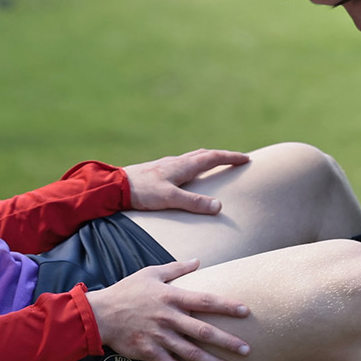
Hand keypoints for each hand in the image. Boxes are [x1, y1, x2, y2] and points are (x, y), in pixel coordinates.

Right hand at [86, 259, 250, 360]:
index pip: (205, 301)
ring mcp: (160, 337)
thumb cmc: (126, 291)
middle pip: (204, 331)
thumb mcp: (150, 273)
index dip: (227, 306)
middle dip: (227, 341)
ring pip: (192, 353)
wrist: (99, 314)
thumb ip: (176, 268)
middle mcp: (168, 318)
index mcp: (171, 297)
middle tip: (247, 349)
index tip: (246, 311)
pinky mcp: (150, 353)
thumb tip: (197, 260)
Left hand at [123, 148, 249, 213]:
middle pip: (204, 154)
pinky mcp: (158, 170)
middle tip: (236, 159)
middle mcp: (176, 162)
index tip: (246, 158)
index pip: (212, 158)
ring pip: (192, 157)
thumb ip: (194, 203)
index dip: (230, 157)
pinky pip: (182, 163)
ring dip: (208, 158)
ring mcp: (166, 165)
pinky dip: (194, 164)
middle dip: (222, 156)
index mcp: (183, 166)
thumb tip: (218, 206)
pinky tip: (188, 173)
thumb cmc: (142, 192)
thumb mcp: (170, 199)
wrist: (114, 186)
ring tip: (216, 163)